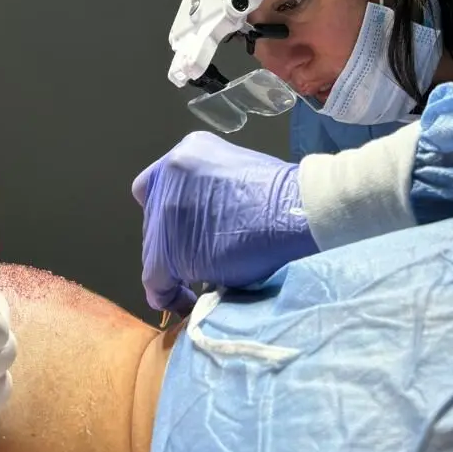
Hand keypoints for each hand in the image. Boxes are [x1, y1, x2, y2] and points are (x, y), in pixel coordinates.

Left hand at [132, 131, 316, 312]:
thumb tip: (201, 219)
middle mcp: (169, 174)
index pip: (155, 185)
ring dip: (172, 269)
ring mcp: (166, 210)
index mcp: (187, 151)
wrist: (299, 212)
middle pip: (153, 217)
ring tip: (192, 285)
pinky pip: (156, 278)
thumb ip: (209, 188)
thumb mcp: (236, 171)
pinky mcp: (170, 248)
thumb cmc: (283, 197)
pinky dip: (167, 294)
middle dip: (170, 241)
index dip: (166, 212)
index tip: (182, 230)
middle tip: (193, 260)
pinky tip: (183, 301)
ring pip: (153, 249)